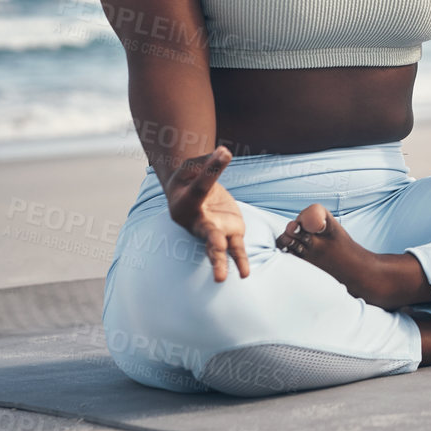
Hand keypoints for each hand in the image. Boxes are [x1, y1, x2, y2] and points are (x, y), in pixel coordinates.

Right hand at [163, 145, 250, 282]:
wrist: (185, 189)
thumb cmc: (187, 176)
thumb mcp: (194, 165)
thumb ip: (210, 163)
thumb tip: (226, 152)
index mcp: (185, 202)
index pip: (203, 185)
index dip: (213, 168)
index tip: (224, 153)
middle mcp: (196, 221)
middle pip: (206, 233)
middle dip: (213, 244)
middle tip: (218, 249)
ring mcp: (212, 230)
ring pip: (217, 248)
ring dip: (220, 262)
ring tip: (220, 279)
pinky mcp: (230, 232)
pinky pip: (235, 248)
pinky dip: (240, 260)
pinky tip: (244, 274)